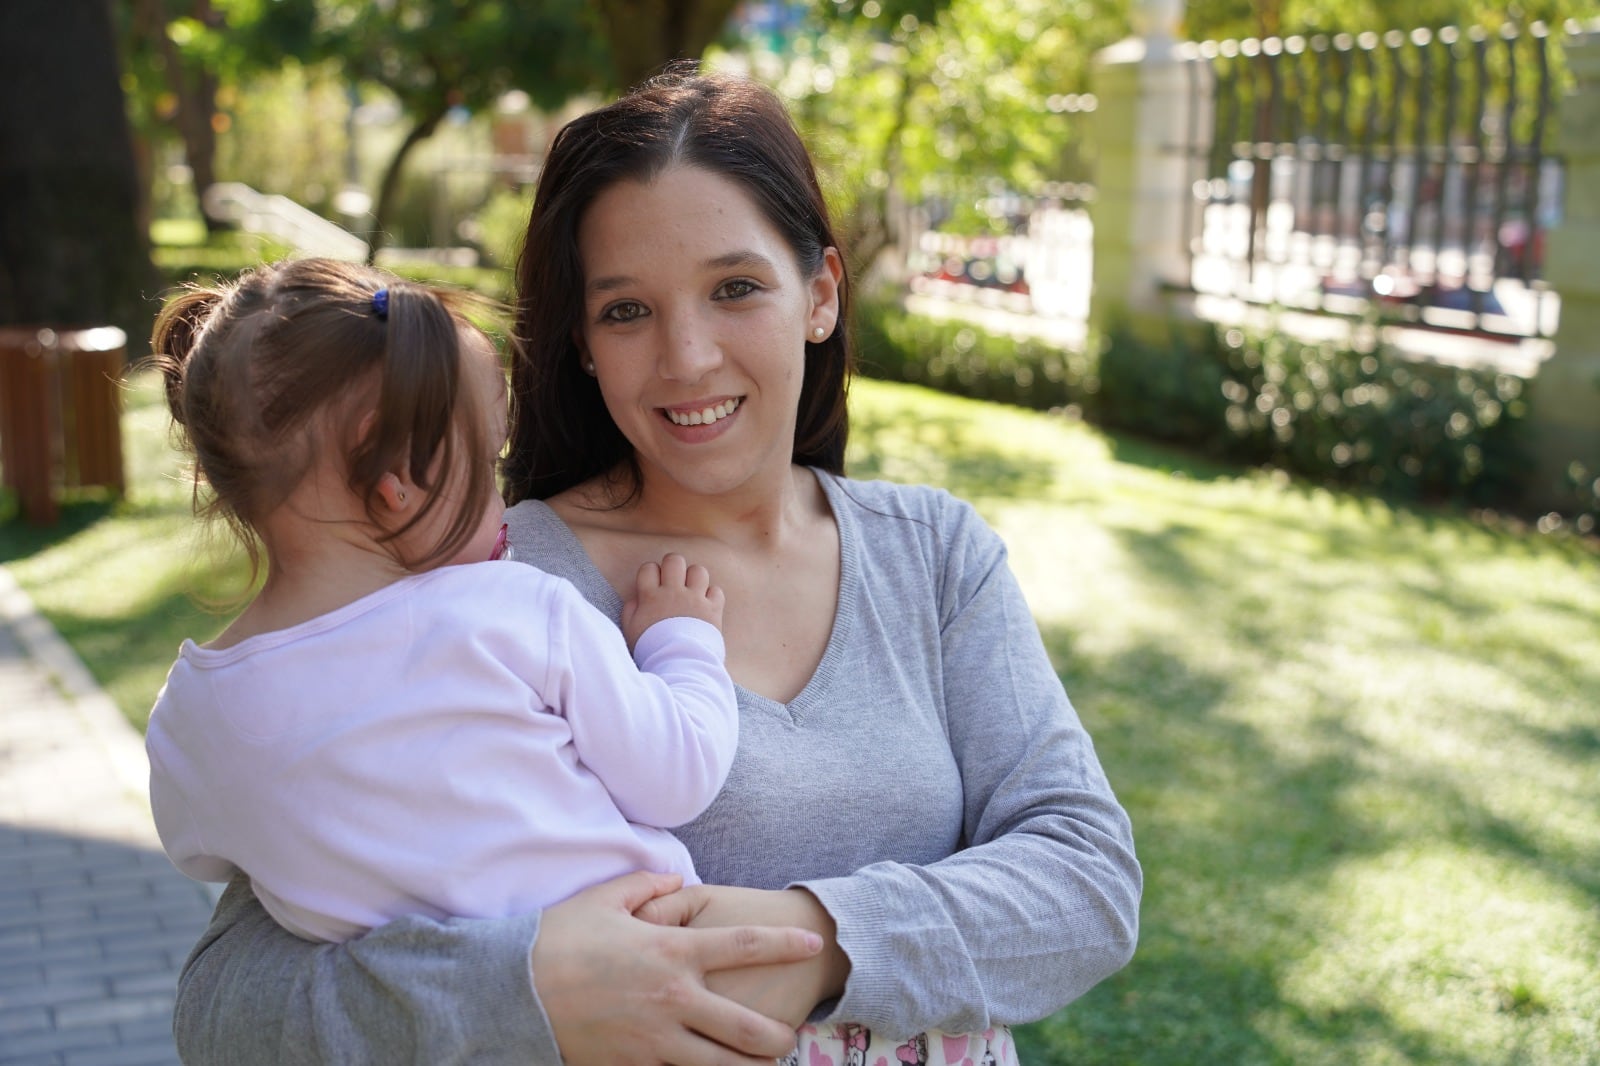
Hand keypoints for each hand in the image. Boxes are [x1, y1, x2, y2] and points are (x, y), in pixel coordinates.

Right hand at [533, 871, 821, 1065]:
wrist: (511, 993)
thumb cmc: (558, 940)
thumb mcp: (604, 899)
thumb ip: (648, 884)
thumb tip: (677, 878)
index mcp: (672, 952)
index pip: (744, 945)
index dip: (784, 944)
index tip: (814, 942)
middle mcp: (673, 999)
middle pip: (747, 1030)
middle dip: (777, 1038)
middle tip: (791, 1038)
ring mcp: (654, 1041)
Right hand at [622, 553, 725, 649]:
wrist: (678, 665)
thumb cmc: (651, 649)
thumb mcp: (631, 631)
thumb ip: (630, 610)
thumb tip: (636, 597)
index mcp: (651, 597)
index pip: (649, 567)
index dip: (651, 573)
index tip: (653, 585)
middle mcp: (674, 593)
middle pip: (674, 560)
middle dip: (673, 566)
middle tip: (673, 580)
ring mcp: (695, 600)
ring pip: (698, 570)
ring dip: (695, 578)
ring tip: (691, 591)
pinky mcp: (713, 610)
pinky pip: (716, 590)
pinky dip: (712, 596)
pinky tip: (705, 605)